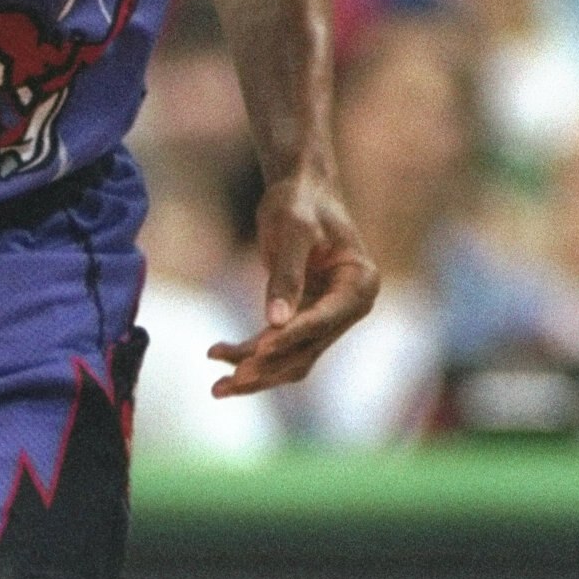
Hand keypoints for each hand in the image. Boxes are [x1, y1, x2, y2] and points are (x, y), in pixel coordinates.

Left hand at [209, 174, 376, 395]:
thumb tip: (275, 323)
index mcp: (360, 283)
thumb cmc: (299, 202)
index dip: (292, 336)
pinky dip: (251, 357)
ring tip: (217, 387)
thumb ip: (286, 276)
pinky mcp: (306, 319)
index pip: (325, 319)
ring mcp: (329, 317)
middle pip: (309, 348)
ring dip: (256, 374)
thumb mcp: (293, 230)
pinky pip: (279, 347)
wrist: (299, 191)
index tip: (258, 350)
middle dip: (268, 367)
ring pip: (292, 358)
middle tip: (230, 379)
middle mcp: (350, 306)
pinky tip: (219, 357)